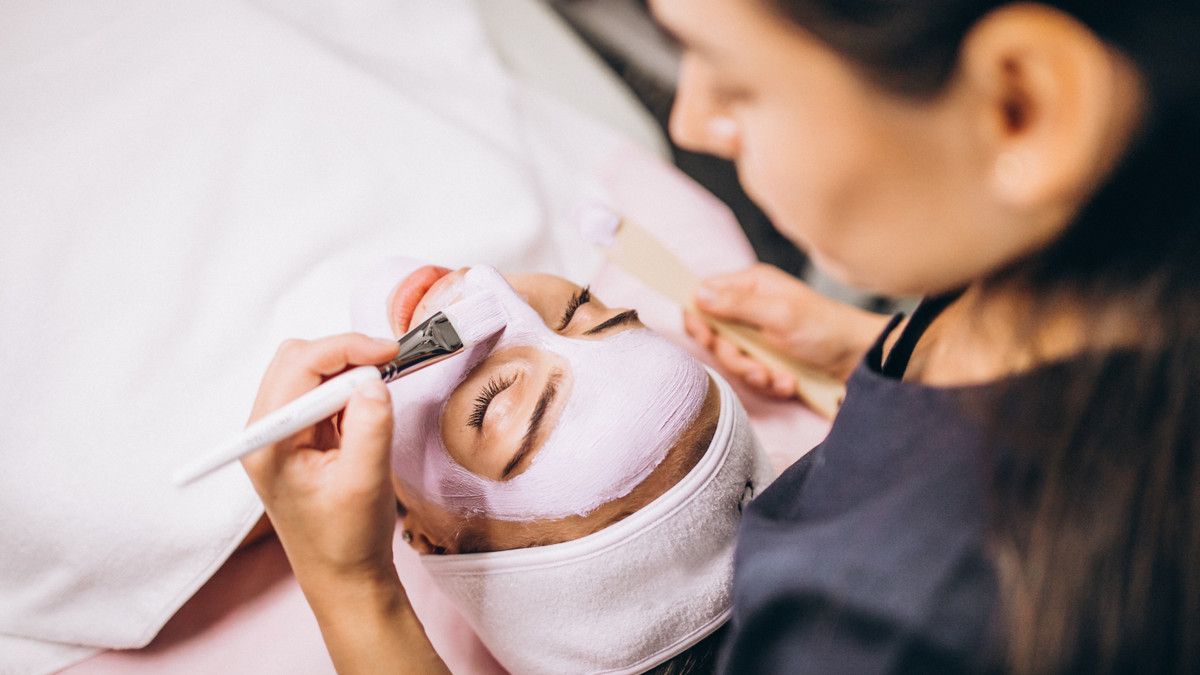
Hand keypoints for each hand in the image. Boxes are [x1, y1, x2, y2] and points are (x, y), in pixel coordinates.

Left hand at [240, 333, 400, 587]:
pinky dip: (349, 392)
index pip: (299, 366)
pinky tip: (367, 417)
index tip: (390, 352)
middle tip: (387, 371)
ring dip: (349, 375)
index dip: (346, 349)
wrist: (343, 576)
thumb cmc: (347, 538)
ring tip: (377, 403)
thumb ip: (370, 426)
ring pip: (311, 372)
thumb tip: (374, 379)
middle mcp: (266, 430)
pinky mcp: (300, 436)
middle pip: (298, 359)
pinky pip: (323, 394)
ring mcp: (281, 431)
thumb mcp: (365, 482)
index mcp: (268, 441)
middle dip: (345, 356)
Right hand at [686, 263, 888, 396]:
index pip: (705, 294)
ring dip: (755, 374)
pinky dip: (770, 383)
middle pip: (714, 334)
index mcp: (751, 286)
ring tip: (779, 379)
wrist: (861, 360)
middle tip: (756, 366)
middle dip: (735, 357)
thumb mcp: (780, 315)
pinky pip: (752, 374)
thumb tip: (697, 294)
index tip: (709, 338)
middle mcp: (751, 308)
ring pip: (733, 359)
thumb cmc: (826, 329)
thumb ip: (737, 305)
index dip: (699, 318)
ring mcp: (759, 335)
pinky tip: (789, 383)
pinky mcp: (769, 358)